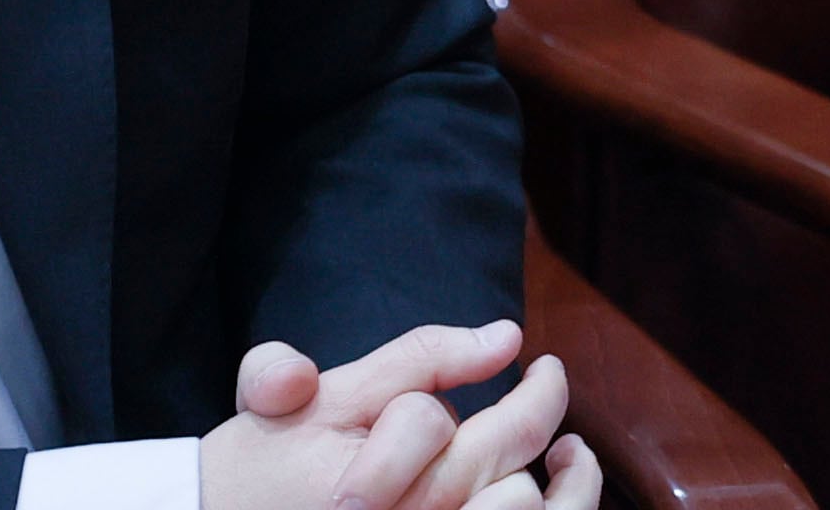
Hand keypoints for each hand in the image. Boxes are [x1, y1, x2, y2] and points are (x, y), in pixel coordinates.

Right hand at [211, 324, 592, 509]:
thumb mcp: (323, 399)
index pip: (475, 430)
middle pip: (510, 480)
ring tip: (565, 457)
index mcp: (378, 487)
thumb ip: (417, 359)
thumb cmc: (264, 467)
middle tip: (547, 384)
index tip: (542, 367)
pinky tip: (540, 499)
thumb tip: (506, 336)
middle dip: (538, 420)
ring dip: (554, 495)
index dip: (522, 395)